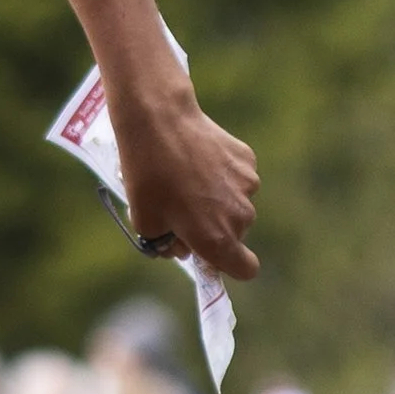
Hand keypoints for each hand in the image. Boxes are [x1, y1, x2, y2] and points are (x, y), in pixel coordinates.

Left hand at [107, 84, 260, 279]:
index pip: (246, 269)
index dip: (229, 266)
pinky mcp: (247, 160)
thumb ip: (169, 245)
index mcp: (217, 239)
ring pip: (236, 204)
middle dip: (212, 229)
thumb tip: (183, 247)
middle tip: (180, 210)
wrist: (161, 123)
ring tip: (185, 180)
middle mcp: (240, 216)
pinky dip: (221, 176)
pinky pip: (237, 179)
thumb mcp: (146, 223)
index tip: (210, 256)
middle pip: (235, 234)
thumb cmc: (148, 178)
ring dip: (216, 201)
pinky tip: (198, 160)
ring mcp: (248, 186)